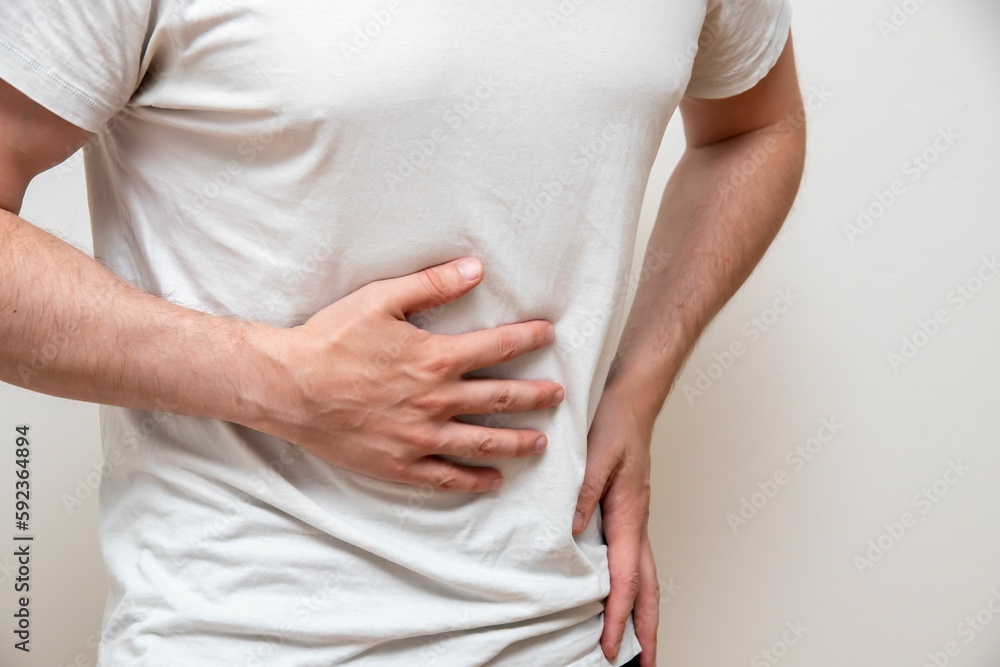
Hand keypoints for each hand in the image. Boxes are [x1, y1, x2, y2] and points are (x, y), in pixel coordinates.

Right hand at [241, 256, 564, 492]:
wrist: (288, 387)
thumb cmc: (331, 339)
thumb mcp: (381, 299)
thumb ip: (432, 285)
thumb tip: (476, 268)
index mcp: (436, 358)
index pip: (499, 346)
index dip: (529, 339)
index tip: (548, 336)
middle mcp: (436, 401)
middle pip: (501, 399)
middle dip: (535, 396)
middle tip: (557, 396)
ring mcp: (420, 438)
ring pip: (483, 442)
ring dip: (516, 442)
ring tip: (540, 443)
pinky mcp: (399, 464)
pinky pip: (446, 477)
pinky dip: (473, 480)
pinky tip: (492, 481)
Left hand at [573, 386, 658, 665]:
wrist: (630, 402)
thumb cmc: (615, 425)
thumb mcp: (596, 455)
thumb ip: (584, 493)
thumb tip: (574, 530)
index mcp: (629, 514)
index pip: (627, 577)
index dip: (620, 615)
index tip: (613, 646)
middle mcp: (637, 523)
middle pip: (648, 588)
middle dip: (647, 629)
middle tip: (644, 665)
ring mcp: (635, 520)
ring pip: (645, 578)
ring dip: (644, 613)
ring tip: (639, 645)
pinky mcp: (627, 513)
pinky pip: (635, 561)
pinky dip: (634, 588)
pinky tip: (622, 597)